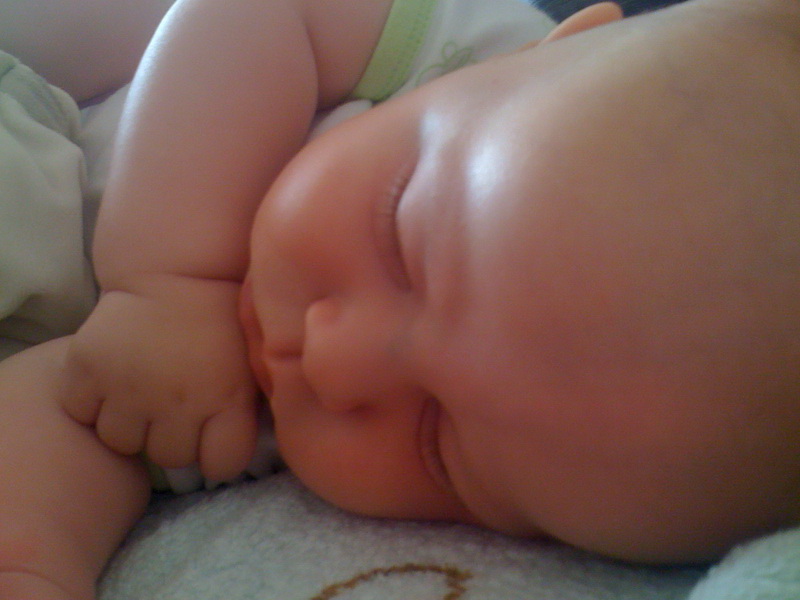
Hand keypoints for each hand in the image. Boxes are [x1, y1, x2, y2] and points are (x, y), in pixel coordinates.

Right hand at [62, 277, 258, 480]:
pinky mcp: (88, 367)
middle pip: (170, 458)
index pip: (222, 466)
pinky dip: (90, 402)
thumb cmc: (222, 320)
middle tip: (173, 409)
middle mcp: (179, 400)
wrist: (180, 269)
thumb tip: (241, 455)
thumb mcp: (252, 366)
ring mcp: (129, 386)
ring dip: (130, 425)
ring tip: (140, 395)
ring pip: (121, 442)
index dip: (218, 455)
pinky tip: (110, 380)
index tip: (212, 437)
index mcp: (227, 398)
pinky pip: (80, 411)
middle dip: (173, 438)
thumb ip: (246, 412)